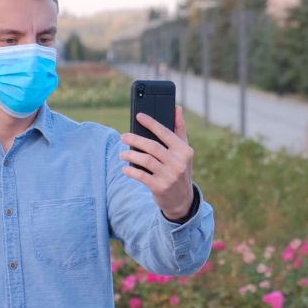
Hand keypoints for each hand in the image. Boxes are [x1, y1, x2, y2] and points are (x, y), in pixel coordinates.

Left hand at [119, 106, 194, 220]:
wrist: (182, 199)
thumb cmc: (179, 169)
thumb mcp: (183, 151)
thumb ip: (180, 129)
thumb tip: (177, 108)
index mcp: (184, 151)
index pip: (166, 133)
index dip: (152, 123)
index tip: (139, 116)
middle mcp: (178, 163)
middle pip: (153, 147)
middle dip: (135, 140)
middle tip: (123, 136)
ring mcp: (169, 176)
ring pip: (146, 161)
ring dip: (131, 155)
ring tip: (122, 154)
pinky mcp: (160, 188)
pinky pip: (142, 176)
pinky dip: (131, 171)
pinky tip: (125, 168)